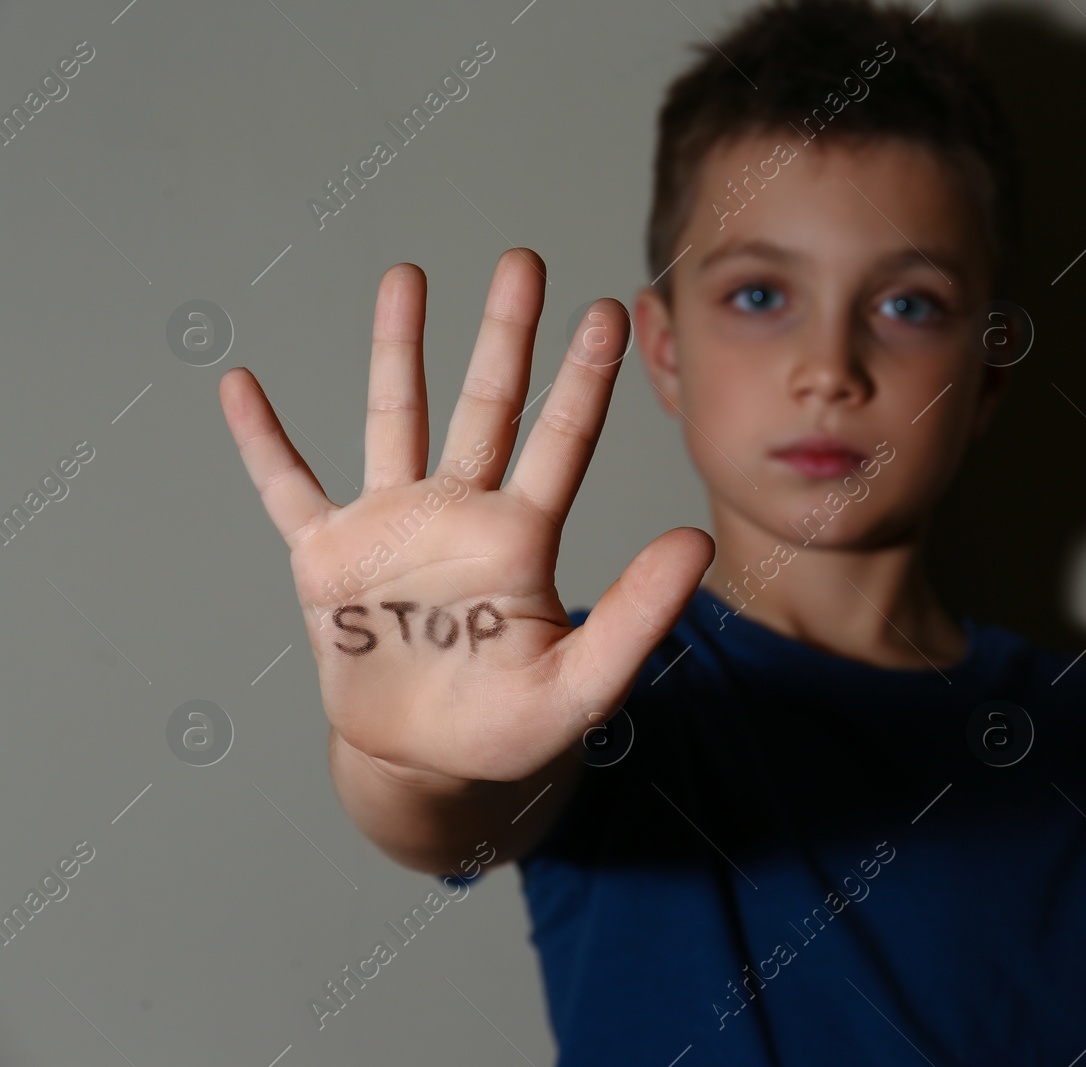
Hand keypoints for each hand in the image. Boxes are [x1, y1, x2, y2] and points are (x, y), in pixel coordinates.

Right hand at [219, 248, 713, 783]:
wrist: (426, 765)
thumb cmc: (508, 729)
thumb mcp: (583, 684)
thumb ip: (636, 615)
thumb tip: (698, 543)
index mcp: (521, 539)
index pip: (561, 441)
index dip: (584, 378)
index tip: (608, 311)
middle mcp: (460, 513)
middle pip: (486, 405)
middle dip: (505, 333)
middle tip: (523, 261)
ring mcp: (391, 528)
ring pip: (396, 419)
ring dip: (398, 350)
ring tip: (407, 276)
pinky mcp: (327, 559)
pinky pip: (288, 487)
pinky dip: (263, 441)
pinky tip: (241, 386)